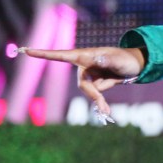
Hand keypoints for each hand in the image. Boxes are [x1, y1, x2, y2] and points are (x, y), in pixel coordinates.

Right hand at [22, 47, 145, 115]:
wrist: (135, 66)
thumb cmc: (126, 59)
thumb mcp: (118, 60)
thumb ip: (106, 59)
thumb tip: (93, 59)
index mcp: (85, 55)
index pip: (62, 55)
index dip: (44, 54)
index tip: (27, 51)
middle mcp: (84, 65)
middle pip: (82, 84)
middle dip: (93, 94)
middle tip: (104, 109)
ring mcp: (89, 75)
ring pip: (89, 91)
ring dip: (98, 100)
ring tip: (108, 111)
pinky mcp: (94, 83)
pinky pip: (94, 95)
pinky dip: (100, 102)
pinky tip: (106, 112)